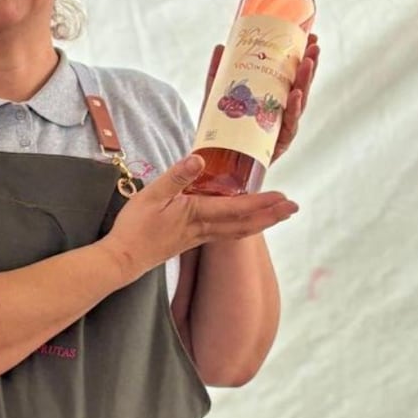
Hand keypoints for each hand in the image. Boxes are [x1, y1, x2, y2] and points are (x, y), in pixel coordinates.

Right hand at [98, 155, 297, 285]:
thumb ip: (176, 177)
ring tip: (278, 216)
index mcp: (196, 214)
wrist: (124, 258)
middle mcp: (203, 228)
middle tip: (294, 208)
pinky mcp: (192, 242)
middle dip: (271, 215)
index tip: (283, 197)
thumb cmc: (134, 227)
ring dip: (261, 223)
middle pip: (245, 223)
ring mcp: (198, 237)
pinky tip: (245, 225)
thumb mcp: (151, 195)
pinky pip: (226, 235)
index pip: (236, 208)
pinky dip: (243, 228)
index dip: (261, 202)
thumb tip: (198, 159)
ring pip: (238, 231)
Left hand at [201, 34, 320, 161]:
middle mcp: (281, 113)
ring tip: (308, 62)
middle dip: (308, 66)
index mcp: (272, 99)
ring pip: (299, 103)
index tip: (310, 37)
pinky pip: (288, 124)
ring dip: (305, 82)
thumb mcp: (216, 97)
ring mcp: (282, 127)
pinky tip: (295, 94)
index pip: (291, 75)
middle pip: (300, 86)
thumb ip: (219, 73)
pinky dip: (292, 109)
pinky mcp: (278, 144)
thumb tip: (221, 45)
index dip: (301, 57)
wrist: (210, 161)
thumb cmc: (219, 129)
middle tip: (314, 46)